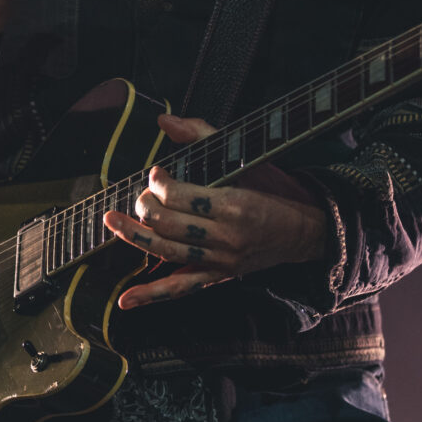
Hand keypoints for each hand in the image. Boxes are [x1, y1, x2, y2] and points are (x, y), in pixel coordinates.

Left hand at [104, 113, 327, 309]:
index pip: (179, 196)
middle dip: (144, 205)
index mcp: (233, 204)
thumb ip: (203, 135)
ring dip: (134, 236)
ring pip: (166, 252)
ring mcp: (221, 261)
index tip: (156, 173)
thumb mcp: (246, 158)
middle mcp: (225, 236)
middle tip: (142, 194)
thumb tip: (165, 120)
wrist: (307, 231)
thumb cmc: (275, 190)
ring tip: (114, 220)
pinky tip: (126, 300)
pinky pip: (180, 289)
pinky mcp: (219, 276)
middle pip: (167, 224)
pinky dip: (151, 296)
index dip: (158, 182)